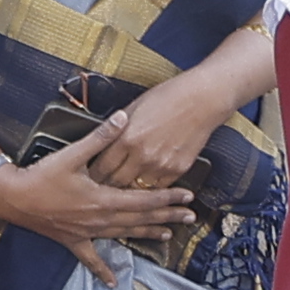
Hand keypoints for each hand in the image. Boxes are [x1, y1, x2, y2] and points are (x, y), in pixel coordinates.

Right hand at [0, 125, 193, 256]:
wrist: (14, 198)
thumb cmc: (43, 176)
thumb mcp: (72, 154)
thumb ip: (101, 137)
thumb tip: (124, 118)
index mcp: (104, 199)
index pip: (144, 199)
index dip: (167, 197)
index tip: (188, 197)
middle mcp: (100, 219)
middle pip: (141, 218)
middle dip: (167, 217)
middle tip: (190, 218)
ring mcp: (88, 233)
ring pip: (125, 235)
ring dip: (147, 234)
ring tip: (168, 235)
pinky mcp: (73, 240)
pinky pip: (91, 258)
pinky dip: (102, 270)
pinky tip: (113, 283)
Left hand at [84, 69, 236, 191]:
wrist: (202, 99)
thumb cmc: (169, 97)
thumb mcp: (134, 107)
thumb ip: (117, 129)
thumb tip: (103, 143)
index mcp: (128, 138)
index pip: (101, 167)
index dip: (92, 176)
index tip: (88, 179)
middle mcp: (143, 155)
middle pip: (115, 183)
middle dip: (105, 187)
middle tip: (99, 189)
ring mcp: (161, 165)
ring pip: (136, 190)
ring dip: (127, 191)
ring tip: (119, 192)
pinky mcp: (177, 170)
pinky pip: (157, 188)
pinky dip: (148, 188)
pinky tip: (143, 185)